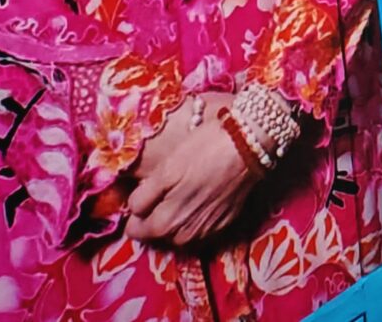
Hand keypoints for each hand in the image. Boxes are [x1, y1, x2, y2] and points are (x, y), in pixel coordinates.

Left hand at [125, 93, 262, 247]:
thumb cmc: (203, 150)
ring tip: (181, 192)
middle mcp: (182, 235)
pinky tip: (200, 198)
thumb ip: (144, 197)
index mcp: (163, 222)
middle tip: (162, 190)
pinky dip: (194, 218)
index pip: (134, 230)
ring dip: (173, 219)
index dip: (136, 209)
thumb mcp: (165, 169)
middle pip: (154, 234)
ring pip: (175, 234)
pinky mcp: (222, 225)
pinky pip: (197, 229)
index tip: (144, 193)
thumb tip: (133, 211)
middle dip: (152, 217)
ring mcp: (204, 233)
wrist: (248, 145)